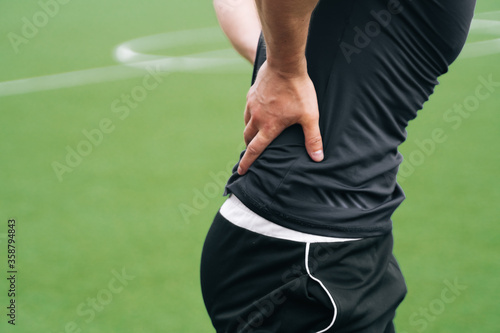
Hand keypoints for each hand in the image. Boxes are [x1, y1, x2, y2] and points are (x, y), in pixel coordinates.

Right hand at [238, 60, 323, 174]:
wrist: (285, 64)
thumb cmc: (298, 90)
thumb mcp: (310, 116)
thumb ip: (313, 138)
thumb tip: (318, 157)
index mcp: (269, 127)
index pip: (255, 150)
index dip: (248, 163)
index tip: (241, 171)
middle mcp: (256, 118)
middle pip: (247, 137)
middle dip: (248, 147)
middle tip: (251, 152)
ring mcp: (252, 105)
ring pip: (246, 123)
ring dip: (249, 131)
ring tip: (255, 133)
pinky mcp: (252, 93)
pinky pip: (248, 109)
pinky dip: (251, 115)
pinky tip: (258, 113)